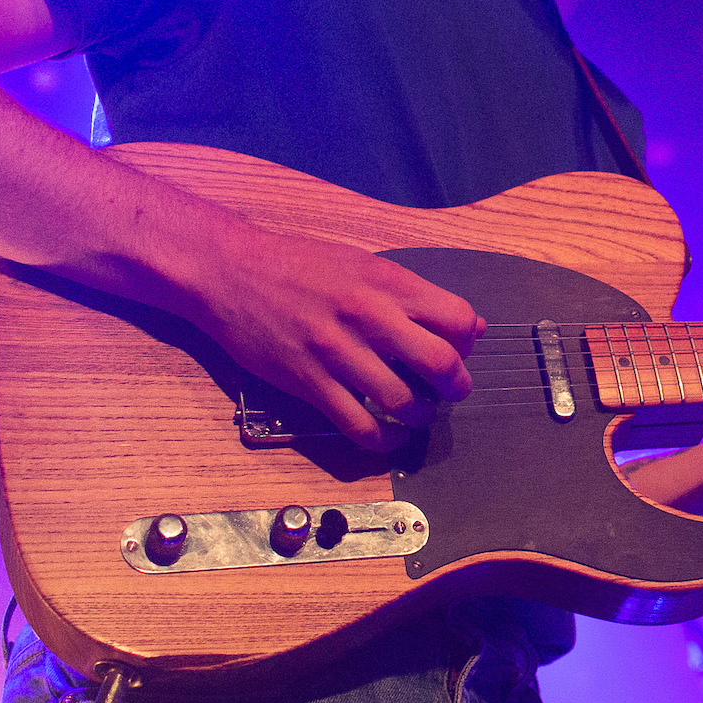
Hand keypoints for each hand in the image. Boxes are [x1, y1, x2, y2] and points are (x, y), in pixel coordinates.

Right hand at [193, 224, 482, 451]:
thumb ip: (412, 293)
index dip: (468, 340)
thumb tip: (472, 326)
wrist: (230, 271)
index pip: (456, 317)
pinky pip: (358, 425)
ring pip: (402, 400)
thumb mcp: (362, 262)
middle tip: (453, 391)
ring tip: (418, 413)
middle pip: (440, 362)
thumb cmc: (297, 263)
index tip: (460, 349)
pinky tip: (388, 437)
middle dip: (457, 385)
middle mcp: (368, 315)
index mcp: (386, 281)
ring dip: (421, 415)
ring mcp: (337, 351)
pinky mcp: (309, 382)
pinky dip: (382, 441)